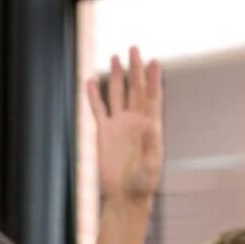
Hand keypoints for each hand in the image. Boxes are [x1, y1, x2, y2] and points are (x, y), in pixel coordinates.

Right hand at [85, 46, 162, 205]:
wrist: (126, 195)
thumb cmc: (143, 183)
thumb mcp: (151, 165)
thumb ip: (152, 145)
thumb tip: (152, 126)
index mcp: (150, 125)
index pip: (153, 96)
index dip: (154, 79)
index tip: (154, 62)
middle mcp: (135, 120)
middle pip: (135, 89)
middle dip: (135, 69)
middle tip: (134, 49)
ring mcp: (119, 124)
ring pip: (117, 94)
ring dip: (116, 76)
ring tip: (115, 58)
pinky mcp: (104, 132)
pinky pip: (98, 109)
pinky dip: (94, 96)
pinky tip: (90, 82)